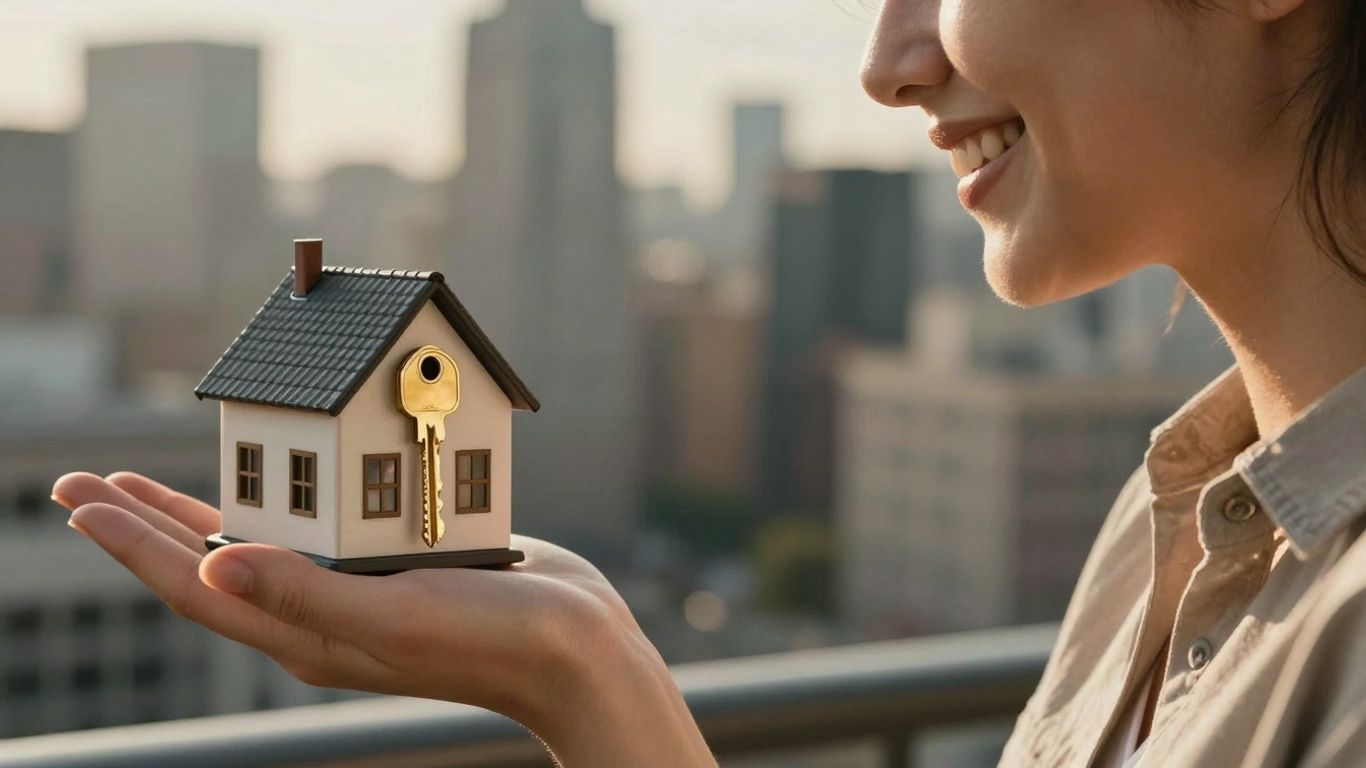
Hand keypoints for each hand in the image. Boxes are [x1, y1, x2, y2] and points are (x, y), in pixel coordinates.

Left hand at [51, 471, 714, 766]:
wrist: (575, 647)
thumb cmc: (494, 639)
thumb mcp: (397, 615)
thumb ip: (307, 593)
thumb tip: (214, 564)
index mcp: (305, 630)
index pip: (194, 583)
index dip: (132, 542)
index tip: (78, 500)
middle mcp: (317, 611)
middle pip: (205, 562)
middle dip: (139, 524)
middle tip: (79, 484)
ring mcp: (352, 590)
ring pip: (252, 542)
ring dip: (191, 511)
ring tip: (139, 485)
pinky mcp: (390, 566)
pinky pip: (314, 527)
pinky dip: (277, 498)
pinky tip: (269, 480)